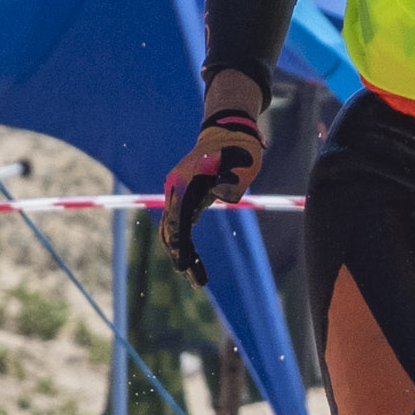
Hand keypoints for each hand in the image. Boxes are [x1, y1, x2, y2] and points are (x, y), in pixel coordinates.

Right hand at [162, 76, 269, 282]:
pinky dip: (183, 243)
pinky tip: (192, 262)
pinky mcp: (182, 198)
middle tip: (198, 282)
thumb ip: (233, 182)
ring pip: (171, 230)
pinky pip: (177, 224)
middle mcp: (175, 188)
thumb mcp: (243, 164)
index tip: (184, 266)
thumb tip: (222, 199)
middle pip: (171, 230)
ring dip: (181, 254)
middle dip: (182, 257)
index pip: (179, 221)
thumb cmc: (239, 150)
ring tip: (197, 279)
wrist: (227, 133)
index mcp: (187, 182)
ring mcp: (176, 193)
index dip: (181, 245)